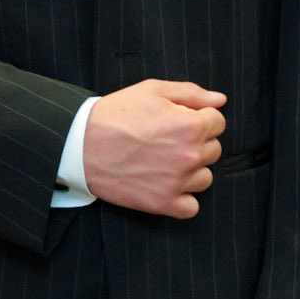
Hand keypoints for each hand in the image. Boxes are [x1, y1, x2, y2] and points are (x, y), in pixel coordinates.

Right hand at [82, 80, 225, 217]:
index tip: (179, 121)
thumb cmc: (115, 114)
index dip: (199, 118)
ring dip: (191, 171)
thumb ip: (191, 93)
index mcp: (190, 125)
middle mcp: (189, 155)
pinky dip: (183, 199)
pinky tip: (166, 185)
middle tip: (166, 140)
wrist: (80, 144)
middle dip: (196, 142)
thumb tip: (219, 100)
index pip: (218, 122)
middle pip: (214, 150)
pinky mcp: (162, 203)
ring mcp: (177, 182)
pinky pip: (191, 208)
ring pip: (205, 178)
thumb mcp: (152, 90)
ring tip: (164, 161)